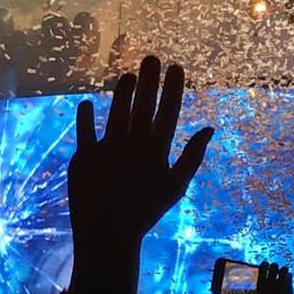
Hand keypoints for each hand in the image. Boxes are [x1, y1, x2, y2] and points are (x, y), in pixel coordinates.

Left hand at [69, 56, 213, 245]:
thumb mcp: (176, 186)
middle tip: (151, 58)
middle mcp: (133, 145)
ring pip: (116, 110)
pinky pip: (84, 129)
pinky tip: (88, 102)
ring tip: (127, 75)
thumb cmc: (146, 210)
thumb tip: (210, 128)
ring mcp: (107, 149)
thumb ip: (193, 155)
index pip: (168, 110)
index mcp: (157, 151)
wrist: (108, 236)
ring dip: (122, 90)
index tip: (176, 67)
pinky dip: (86, 114)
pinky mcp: (83, 157)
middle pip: (143, 103)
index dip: (173, 86)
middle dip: (149, 78)